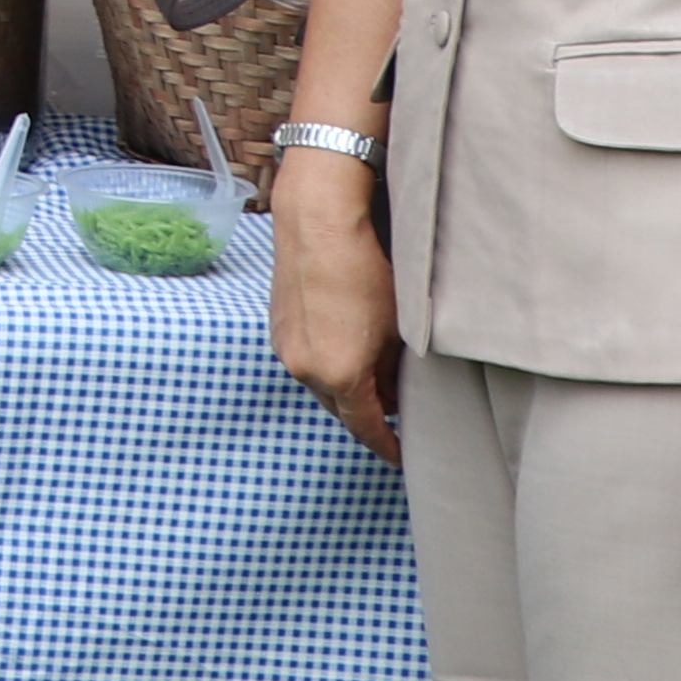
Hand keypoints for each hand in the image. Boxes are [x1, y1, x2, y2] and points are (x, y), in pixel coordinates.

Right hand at [267, 149, 404, 463]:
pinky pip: (306, 359)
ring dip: (346, 385)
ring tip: (375, 368)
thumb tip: (394, 389)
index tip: (402, 456)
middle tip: (397, 406)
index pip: (367, 428)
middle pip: (341, 409)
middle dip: (368, 412)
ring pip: (322, 384)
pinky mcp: (278, 327)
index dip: (388, 446)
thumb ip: (395, 371)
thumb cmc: (366, 271)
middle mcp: (305, 370)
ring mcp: (286, 348)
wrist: (318, 224)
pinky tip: (346, 339)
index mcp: (339, 376)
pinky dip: (327, 362)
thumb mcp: (397, 328)